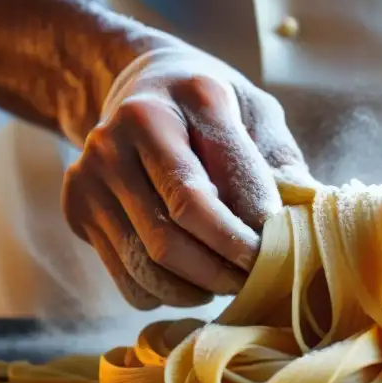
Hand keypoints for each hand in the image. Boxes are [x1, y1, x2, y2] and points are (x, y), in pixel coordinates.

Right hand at [62, 44, 314, 309]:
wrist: (139, 88)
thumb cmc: (212, 108)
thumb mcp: (256, 113)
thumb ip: (280, 162)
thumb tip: (306, 218)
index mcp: (191, 96)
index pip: (224, 180)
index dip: (254, 231)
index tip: (281, 254)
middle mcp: (130, 129)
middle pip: (180, 226)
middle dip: (227, 266)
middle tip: (258, 280)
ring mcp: (94, 168)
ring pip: (150, 261)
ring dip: (198, 287)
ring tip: (228, 282)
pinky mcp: (75, 204)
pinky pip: (125, 276)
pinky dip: (165, 295)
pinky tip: (192, 279)